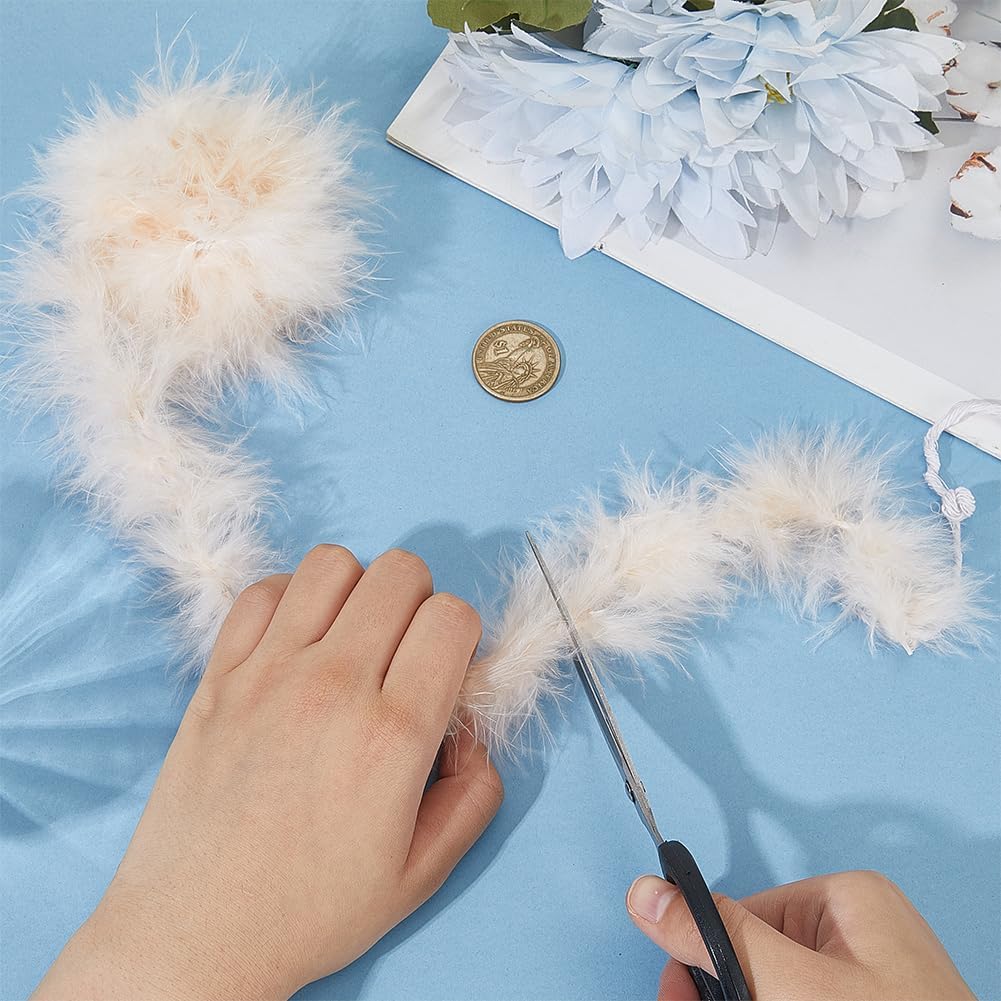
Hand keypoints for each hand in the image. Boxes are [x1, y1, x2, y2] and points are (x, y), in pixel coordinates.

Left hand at [34, 546, 503, 1000]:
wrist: (197, 933)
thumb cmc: (310, 910)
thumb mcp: (421, 873)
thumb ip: (474, 794)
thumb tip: (472, 732)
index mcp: (394, 735)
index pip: (452, 616)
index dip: (461, 635)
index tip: (445, 669)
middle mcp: (334, 686)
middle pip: (400, 571)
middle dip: (419, 601)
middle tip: (402, 651)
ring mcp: (269, 673)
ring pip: (333, 563)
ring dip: (356, 590)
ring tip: (349, 637)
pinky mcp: (219, 674)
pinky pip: (262, 590)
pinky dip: (289, 599)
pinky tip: (295, 642)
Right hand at [626, 869, 973, 1000]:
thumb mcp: (790, 984)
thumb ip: (718, 936)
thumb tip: (648, 894)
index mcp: (849, 899)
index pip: (744, 914)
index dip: (704, 958)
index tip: (677, 993)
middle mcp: (863, 933)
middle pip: (759, 954)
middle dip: (727, 989)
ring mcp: (872, 979)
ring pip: (779, 987)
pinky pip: (803, 1000)